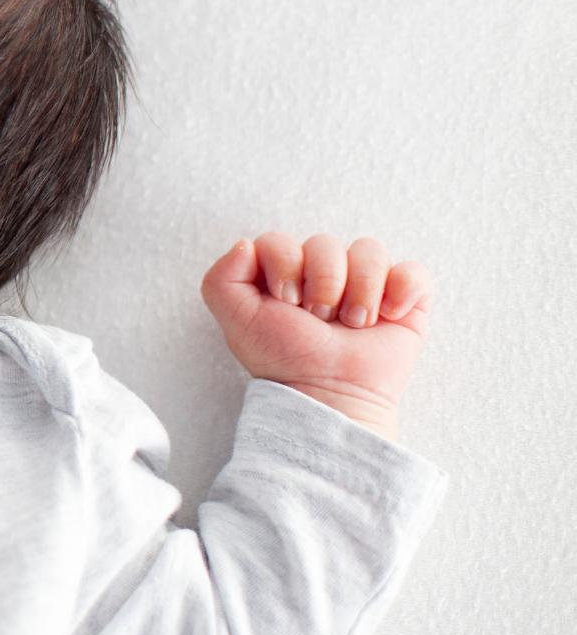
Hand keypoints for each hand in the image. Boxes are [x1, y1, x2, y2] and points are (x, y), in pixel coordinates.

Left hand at [198, 233, 434, 439]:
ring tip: (353, 325)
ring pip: (369, 250)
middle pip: (325, 242)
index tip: (286, 303)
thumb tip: (245, 243)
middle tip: (320, 319)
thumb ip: (220, 279)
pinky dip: (403, 289)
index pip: (281, 240)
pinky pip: (413, 272)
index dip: (285, 265)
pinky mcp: (404, 301)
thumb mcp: (237, 321)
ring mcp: (366, 286)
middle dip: (322, 283)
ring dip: (359, 290)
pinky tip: (388, 316)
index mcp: (284, 274)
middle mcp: (324, 274)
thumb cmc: (284, 360)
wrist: (329, 394)